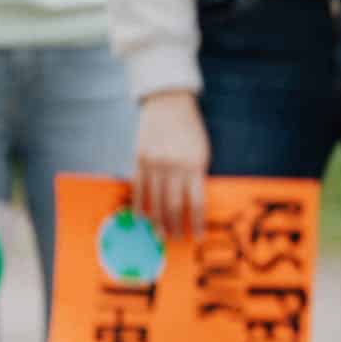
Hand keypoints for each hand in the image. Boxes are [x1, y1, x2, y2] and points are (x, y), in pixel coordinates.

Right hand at [133, 90, 208, 237]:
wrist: (168, 103)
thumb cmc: (190, 130)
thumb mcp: (202, 152)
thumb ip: (197, 175)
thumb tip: (194, 205)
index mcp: (195, 164)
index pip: (197, 202)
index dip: (197, 222)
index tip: (198, 236)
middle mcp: (174, 165)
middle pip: (174, 205)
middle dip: (175, 226)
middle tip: (175, 238)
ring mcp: (155, 162)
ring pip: (155, 200)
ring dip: (157, 220)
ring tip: (160, 233)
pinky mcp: (139, 158)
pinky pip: (139, 188)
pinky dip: (140, 205)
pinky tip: (142, 217)